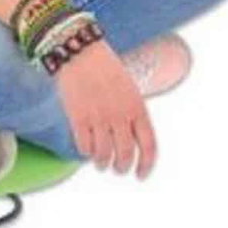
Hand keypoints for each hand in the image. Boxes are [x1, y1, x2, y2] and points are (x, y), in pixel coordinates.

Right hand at [50, 38, 157, 178]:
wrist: (79, 51)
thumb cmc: (105, 68)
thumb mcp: (129, 89)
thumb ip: (133, 114)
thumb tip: (132, 141)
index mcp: (137, 107)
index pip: (149, 145)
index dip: (146, 165)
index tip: (141, 175)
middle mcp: (120, 115)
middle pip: (125, 155)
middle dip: (122, 168)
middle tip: (118, 169)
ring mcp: (99, 117)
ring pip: (104, 155)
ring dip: (103, 164)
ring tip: (101, 164)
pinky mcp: (78, 117)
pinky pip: (83, 146)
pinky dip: (86, 153)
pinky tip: (86, 149)